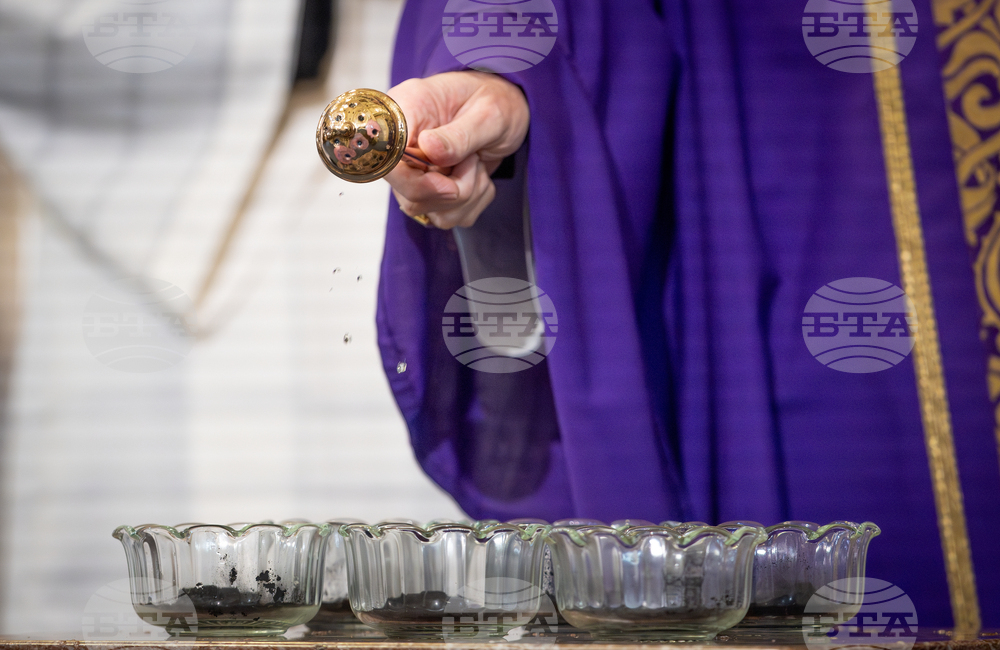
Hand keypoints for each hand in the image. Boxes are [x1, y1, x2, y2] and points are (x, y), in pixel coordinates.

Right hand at [385, 71, 529, 228]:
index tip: (445, 176)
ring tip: (476, 163)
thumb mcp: (488, 113)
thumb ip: (459, 134)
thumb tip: (428, 149)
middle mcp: (400, 147)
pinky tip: (477, 176)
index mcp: (403, 115)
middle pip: (407, 193)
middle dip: (451, 189)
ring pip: (427, 209)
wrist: (504, 110)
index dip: (414, 178)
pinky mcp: (428, 192)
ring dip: (466, 195)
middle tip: (473, 161)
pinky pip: (445, 217)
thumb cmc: (493, 101)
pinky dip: (472, 204)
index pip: (385, 158)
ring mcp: (412, 173)